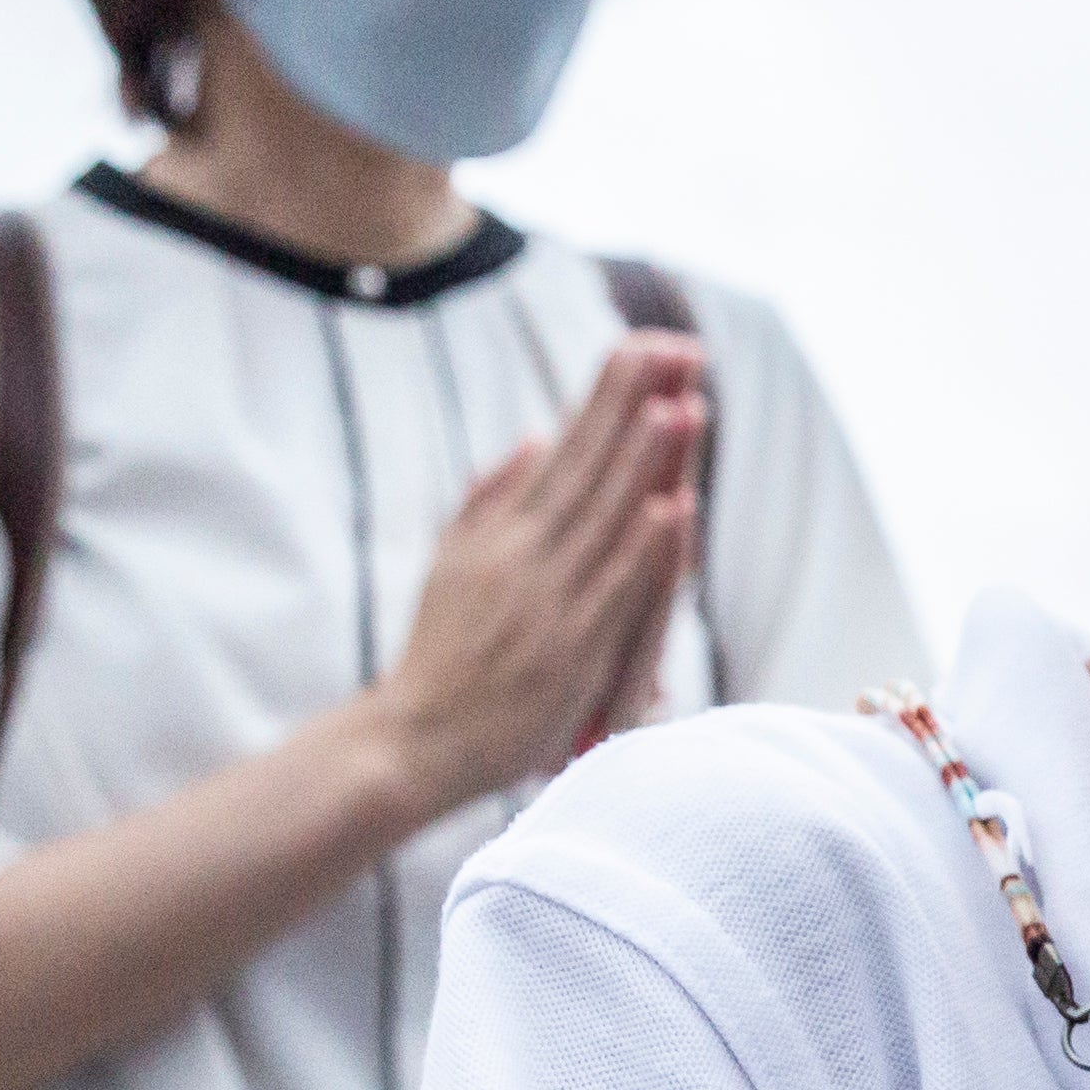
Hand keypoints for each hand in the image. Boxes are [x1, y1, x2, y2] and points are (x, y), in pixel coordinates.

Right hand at [374, 332, 705, 810]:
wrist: (412, 743)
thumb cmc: (439, 659)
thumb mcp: (451, 564)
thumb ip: (489, 500)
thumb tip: (531, 438)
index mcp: (500, 533)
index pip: (563, 452)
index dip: (604, 399)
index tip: (639, 348)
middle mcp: (523, 557)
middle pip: (588, 469)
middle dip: (631, 405)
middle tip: (671, 347)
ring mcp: (548, 603)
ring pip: (606, 519)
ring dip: (643, 462)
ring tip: (678, 405)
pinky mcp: (568, 651)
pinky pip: (612, 591)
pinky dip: (641, 549)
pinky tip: (669, 507)